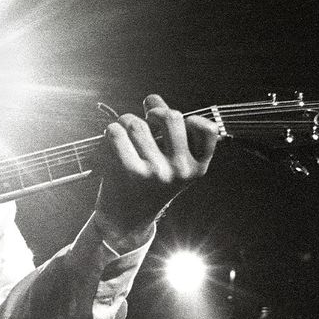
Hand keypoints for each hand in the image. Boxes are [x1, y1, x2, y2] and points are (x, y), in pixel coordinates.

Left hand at [96, 94, 219, 238]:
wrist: (126, 220)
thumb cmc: (148, 185)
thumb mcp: (170, 163)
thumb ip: (168, 131)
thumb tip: (154, 98)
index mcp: (197, 167)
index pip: (207, 129)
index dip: (190, 118)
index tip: (174, 123)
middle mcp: (180, 171)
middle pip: (170, 116)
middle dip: (153, 111)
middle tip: (145, 119)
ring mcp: (157, 172)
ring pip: (136, 123)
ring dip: (125, 121)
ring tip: (124, 133)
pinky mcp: (131, 172)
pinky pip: (117, 132)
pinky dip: (111, 131)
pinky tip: (112, 140)